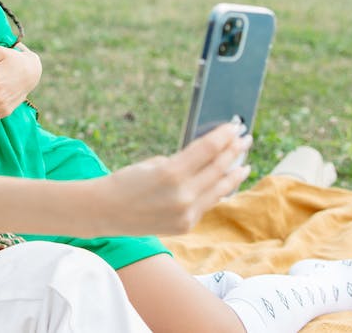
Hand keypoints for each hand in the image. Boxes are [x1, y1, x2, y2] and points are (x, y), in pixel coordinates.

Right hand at [97, 122, 251, 235]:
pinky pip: (208, 204)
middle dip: (234, 151)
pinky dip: (218, 191)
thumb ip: (183, 161)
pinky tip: (225, 182)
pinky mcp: (186, 226)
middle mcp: (183, 195)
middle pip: (218, 168)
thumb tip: (209, 157)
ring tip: (245, 163)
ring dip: (234, 174)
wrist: (105, 212)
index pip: (208, 149)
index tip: (235, 126)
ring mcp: (186, 214)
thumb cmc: (126, 181)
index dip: (224, 136)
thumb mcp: (154, 162)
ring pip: (219, 189)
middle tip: (246, 139)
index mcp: (172, 173)